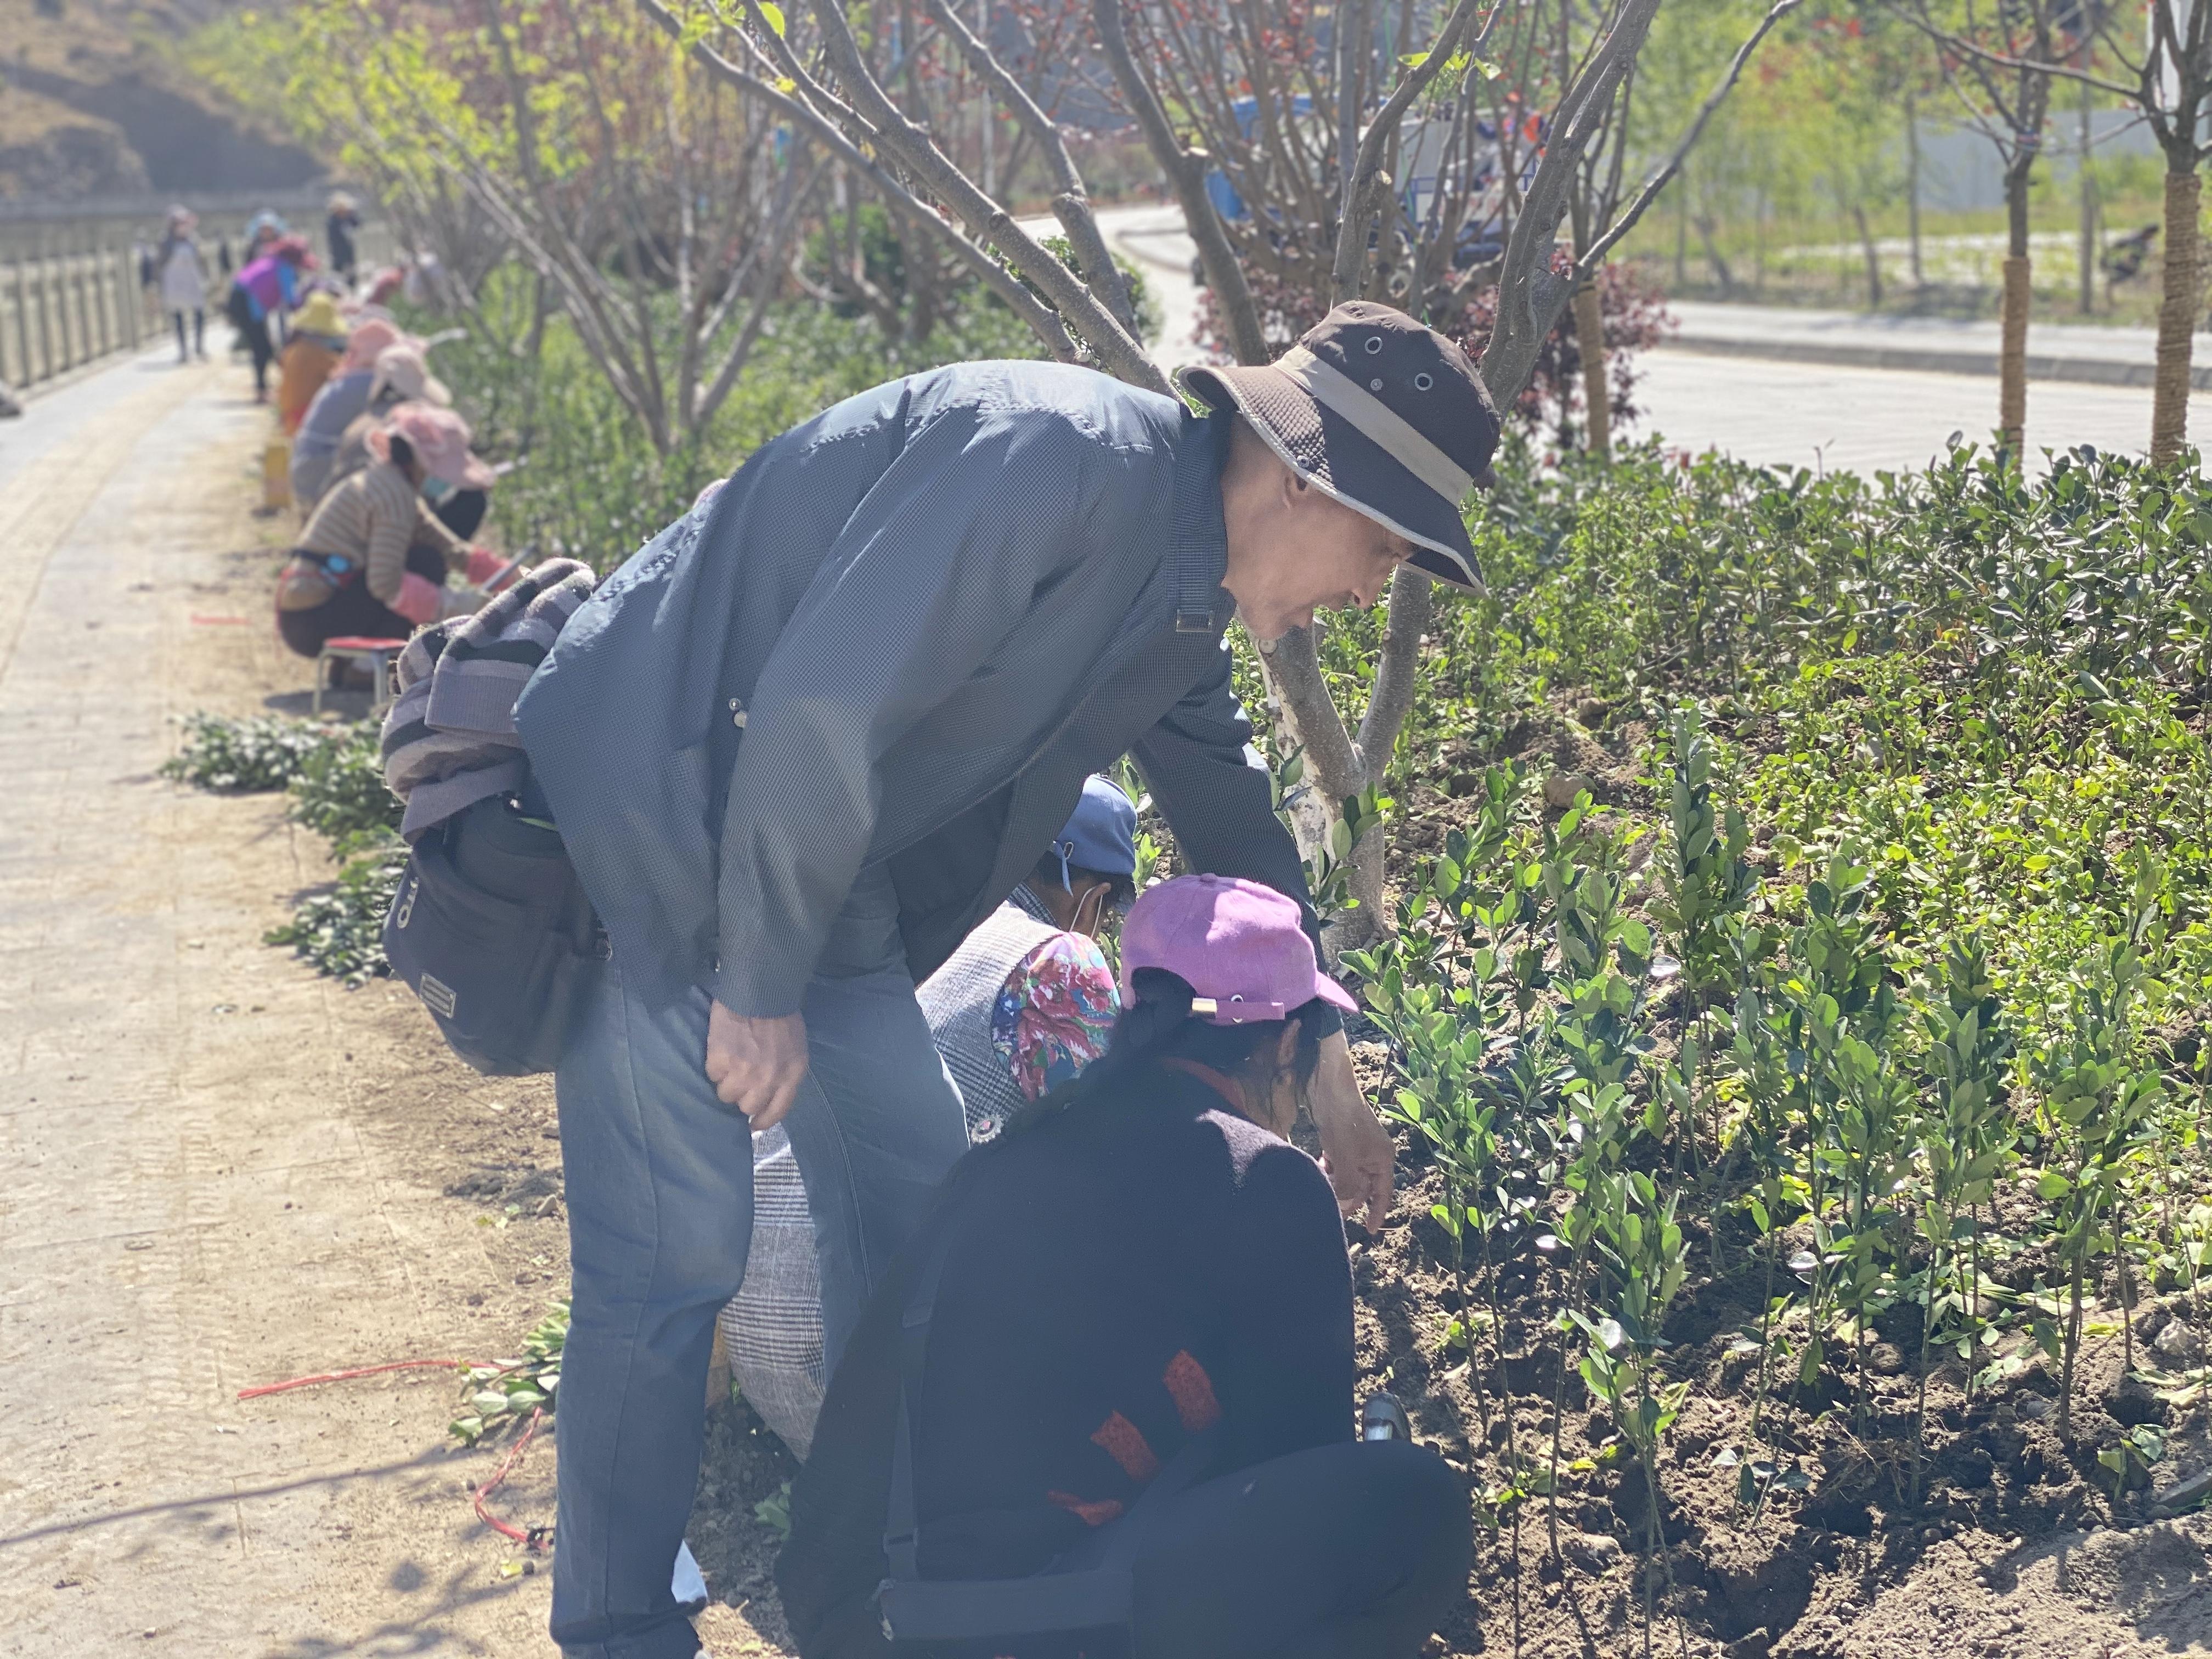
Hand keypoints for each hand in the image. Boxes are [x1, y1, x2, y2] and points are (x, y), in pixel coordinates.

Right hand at [704, 1000, 808, 1129]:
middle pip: (748, 1107)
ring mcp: (743, 1073)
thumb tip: (768, 1093)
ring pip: (726, 1094)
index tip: (754, 1123)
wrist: (760, 991)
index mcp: (791, 1076)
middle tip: (740, 1079)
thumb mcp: (796, 1048)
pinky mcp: (721, 1061)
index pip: (777, 1111)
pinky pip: (712, 1074)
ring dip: (726, 1080)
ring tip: (730, 1060)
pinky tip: (722, 1047)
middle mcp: (768, 1080)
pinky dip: (715, 1064)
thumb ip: (785, 1073)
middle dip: (742, 1095)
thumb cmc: (781, 1016)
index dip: (763, 1120)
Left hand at [1308, 1032, 1392, 1231]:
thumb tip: (1347, 1206)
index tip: (1369, 1232)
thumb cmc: (1343, 1122)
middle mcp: (1373, 1154)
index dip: (1377, 1213)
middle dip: (1349, 1198)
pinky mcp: (1341, 1140)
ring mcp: (1357, 1147)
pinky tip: (1318, 1169)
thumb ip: (1348, 1186)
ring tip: (1322, 1190)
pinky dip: (1330, 1170)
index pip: (1383, 1193)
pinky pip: (1338, 1163)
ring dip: (1336, 1184)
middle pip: (1363, 1186)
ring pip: (1348, 1175)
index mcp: (1383, 1158)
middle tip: (1332, 1210)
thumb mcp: (1346, 1159)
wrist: (1330, 1086)